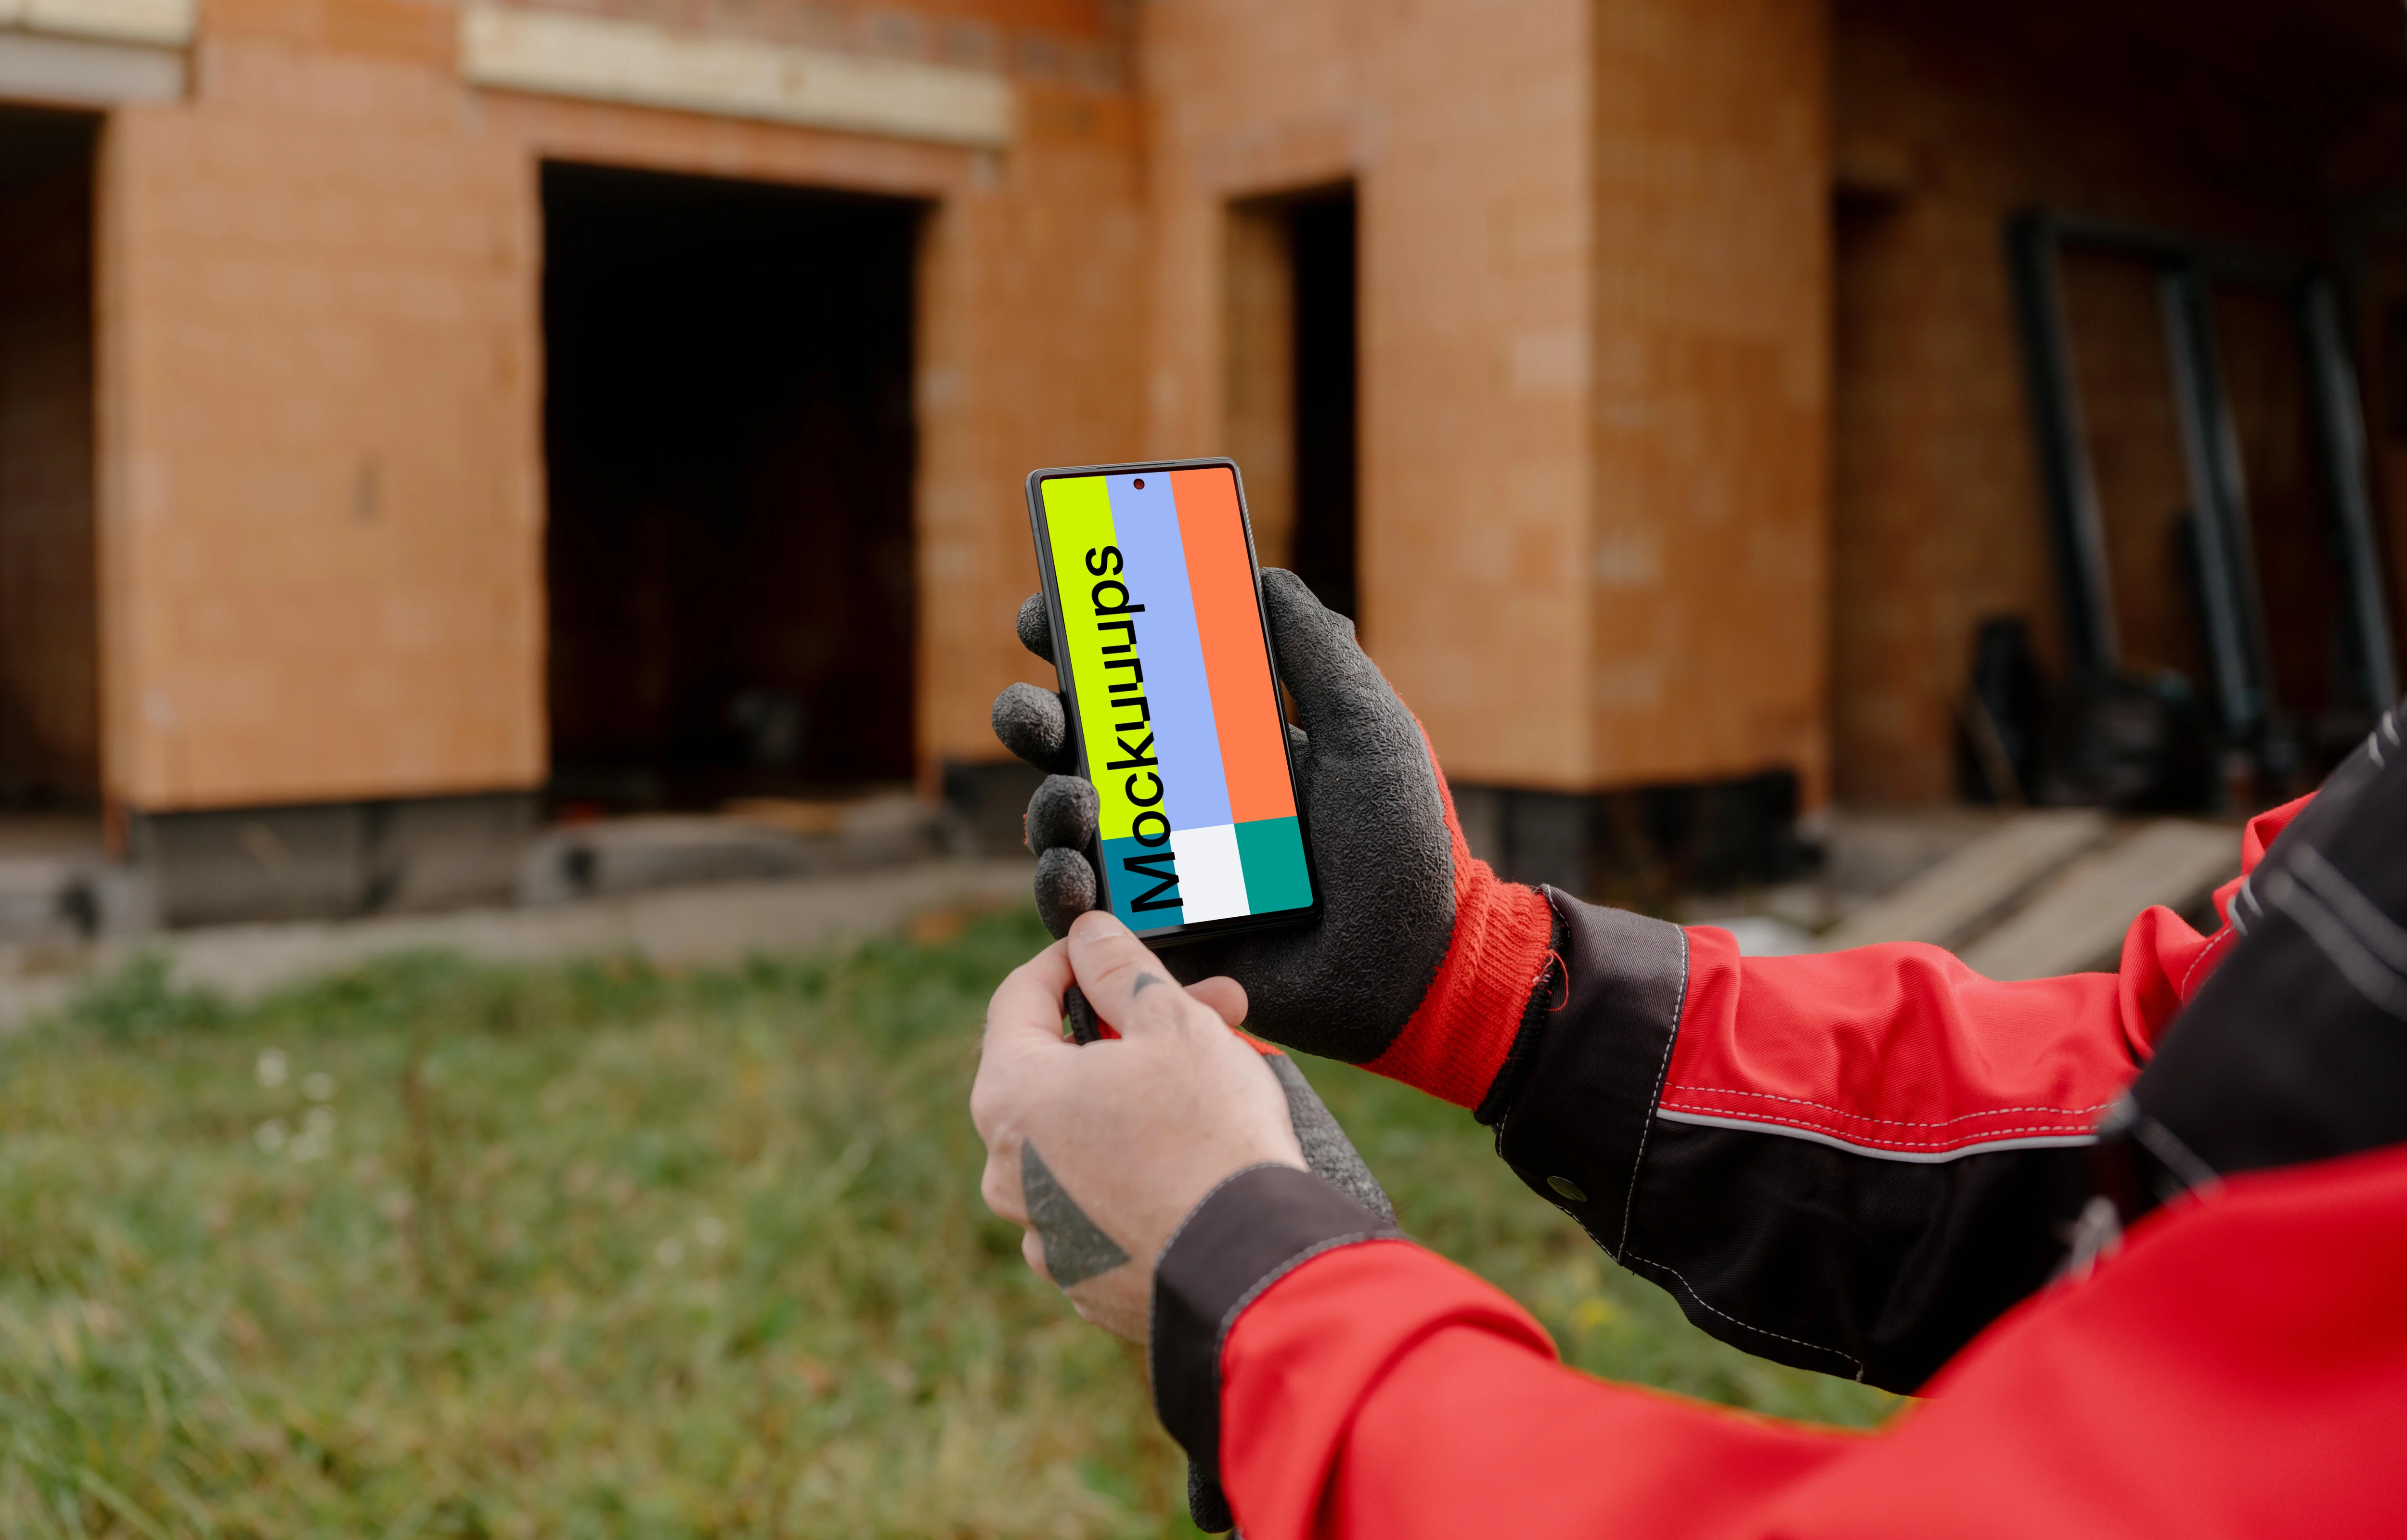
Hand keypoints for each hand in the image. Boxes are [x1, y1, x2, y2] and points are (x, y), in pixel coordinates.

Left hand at [972, 910, 1305, 1340]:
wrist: (1253, 1268)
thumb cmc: (1209, 1137)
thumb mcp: (1171, 1023)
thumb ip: (1120, 969)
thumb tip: (1089, 936)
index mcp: (1011, 1096)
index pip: (1018, 999)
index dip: (1069, 961)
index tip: (1108, 948)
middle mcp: (1008, 1170)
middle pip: (1058, 1071)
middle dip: (1131, 1030)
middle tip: (1207, 1009)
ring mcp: (1044, 1231)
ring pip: (1084, 1137)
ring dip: (1139, 1098)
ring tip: (1218, 1081)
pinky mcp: (1087, 1276)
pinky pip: (1105, 1200)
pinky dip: (1142, 1168)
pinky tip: (1200, 1154)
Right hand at [991, 569, 1555, 1105]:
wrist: (1421, 959)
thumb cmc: (1405, 842)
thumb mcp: (1366, 726)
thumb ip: (1315, 649)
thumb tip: (1261, 570)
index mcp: (1219, 742)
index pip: (1129, 683)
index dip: (1077, 644)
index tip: (1045, 614)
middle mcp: (1177, 798)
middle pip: (1073, 745)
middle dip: (1032, 717)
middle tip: (1034, 711)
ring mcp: (1159, 867)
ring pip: (1063, 821)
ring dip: (1046, 802)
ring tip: (1071, 800)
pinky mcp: (1154, 937)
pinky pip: (1079, 909)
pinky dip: (1059, 886)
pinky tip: (1073, 870)